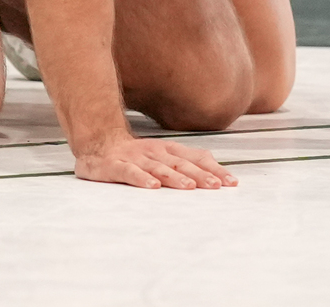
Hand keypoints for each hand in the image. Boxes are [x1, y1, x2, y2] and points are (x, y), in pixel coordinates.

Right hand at [75, 135, 237, 189]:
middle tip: (216, 186)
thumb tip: (216, 168)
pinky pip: (129, 173)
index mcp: (168, 150)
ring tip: (189, 187)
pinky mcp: (114, 166)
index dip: (213, 169)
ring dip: (174, 177)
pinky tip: (153, 186)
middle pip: (180, 164)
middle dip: (199, 175)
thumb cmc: (136, 154)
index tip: (232, 182)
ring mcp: (134, 158)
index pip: (195, 158)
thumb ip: (187, 160)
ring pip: (158, 168)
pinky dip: (141, 179)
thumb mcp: (164, 154)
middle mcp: (154, 152)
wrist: (98, 142)